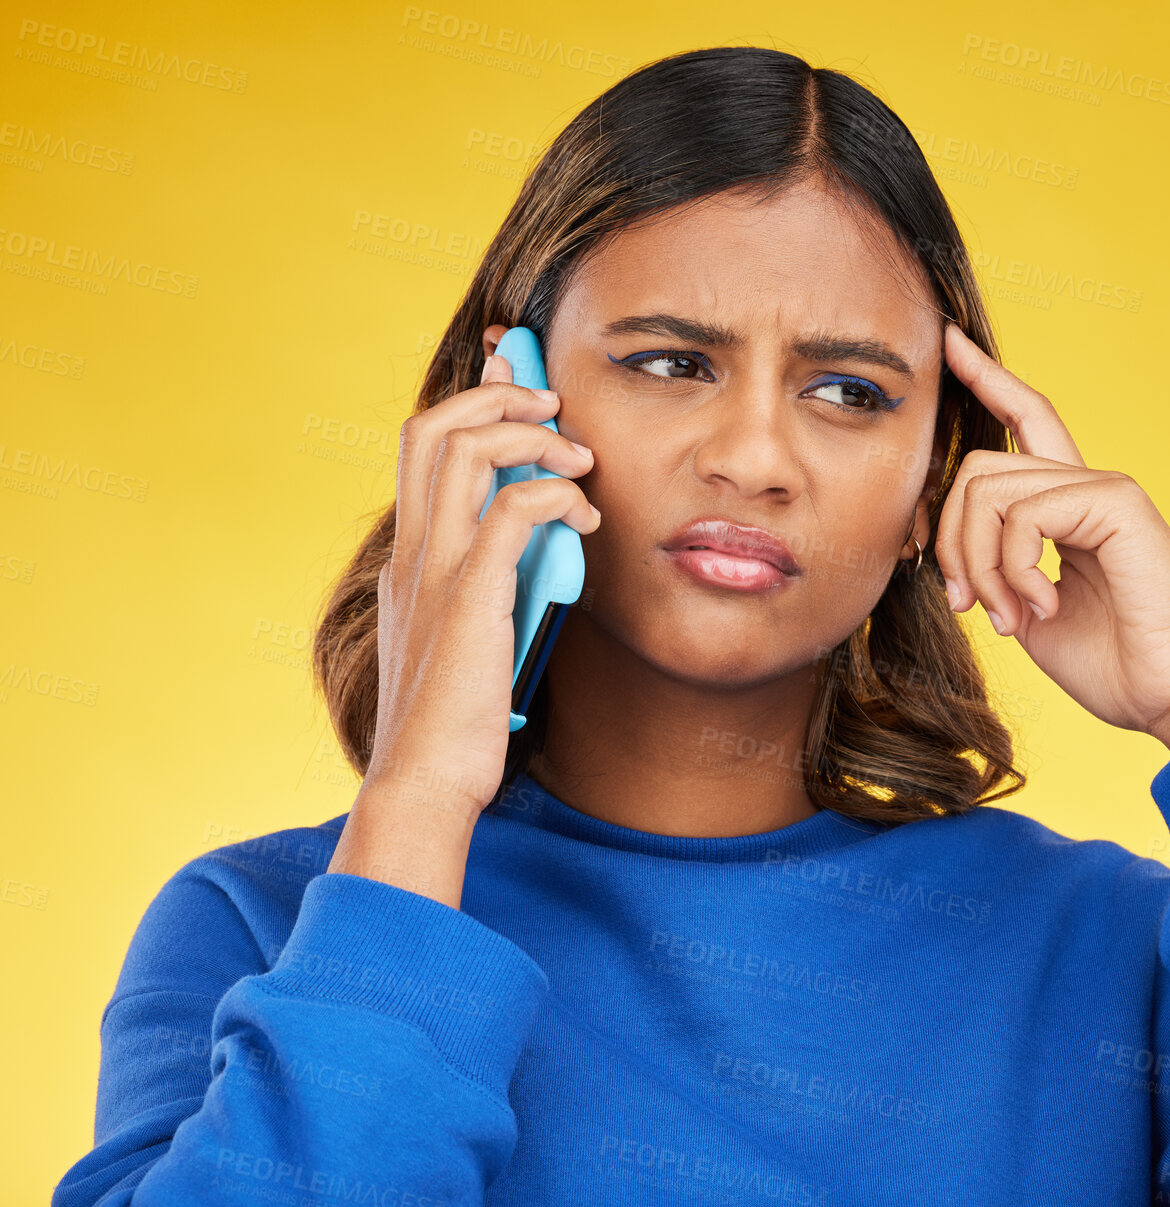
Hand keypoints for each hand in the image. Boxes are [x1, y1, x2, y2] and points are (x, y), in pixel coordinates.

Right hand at [329, 337, 601, 905]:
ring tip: (577, 454)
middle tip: (552, 405)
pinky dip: (557, 493)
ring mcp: (434, 570)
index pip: (422, 445)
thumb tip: (535, 562)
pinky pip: (514, 508)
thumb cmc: (453, 725)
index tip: (515, 376)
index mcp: (410, 558)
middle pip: (432, 424)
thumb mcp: (466, 640)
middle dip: (497, 393)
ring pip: (463, 446)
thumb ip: (487, 590)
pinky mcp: (469, 597)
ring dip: (530, 431)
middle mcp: (413, 551)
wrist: (423, 785)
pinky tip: (588, 516)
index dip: (470, 398)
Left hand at [931, 323, 1169, 755]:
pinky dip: (1013, 569)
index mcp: (1072, 508)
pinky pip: (1020, 514)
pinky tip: (1042, 608)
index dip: (987, 379)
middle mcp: (1089, 486)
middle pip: (979, 468)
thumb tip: (956, 558)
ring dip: (979, 565)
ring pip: (987, 489)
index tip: (950, 344)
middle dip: (953, 542)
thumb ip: (995, 572)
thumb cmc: (1120, 668)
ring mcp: (1106, 488)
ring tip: (1011, 615)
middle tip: (970, 606)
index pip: (1025, 421)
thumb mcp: (1030, 614)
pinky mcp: (1117, 501)